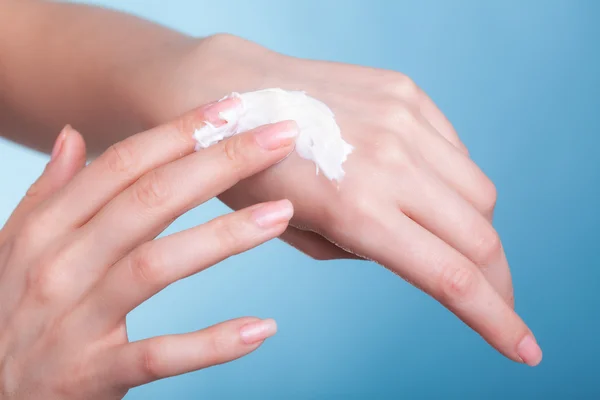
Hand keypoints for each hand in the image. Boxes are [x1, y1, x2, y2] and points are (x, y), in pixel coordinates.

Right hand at [0, 101, 296, 398]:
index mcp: (47, 228)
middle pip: (150, 200)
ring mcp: (75, 321)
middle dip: (220, 163)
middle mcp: (60, 265)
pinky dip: (211, 344)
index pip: (123, 165)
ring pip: (157, 265)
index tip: (234, 109)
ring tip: (282, 214)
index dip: (181, 132)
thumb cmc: (11, 310)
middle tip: (280, 139)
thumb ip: (48, 192)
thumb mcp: (16, 245)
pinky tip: (261, 328)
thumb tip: (73, 133)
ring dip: (225, 236)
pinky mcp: (92, 374)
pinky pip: (159, 354)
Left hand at [138, 34, 541, 365]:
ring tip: (440, 235)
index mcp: (356, 209)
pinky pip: (454, 149)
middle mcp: (389, 160)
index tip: (525, 350)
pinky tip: (419, 185)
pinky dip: (450, 180)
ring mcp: (402, 119)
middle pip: (480, 236)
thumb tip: (415, 245)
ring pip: (478, 192)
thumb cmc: (249, 172)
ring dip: (474, 228)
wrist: (231, 93)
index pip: (451, 278)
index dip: (497, 321)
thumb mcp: (299, 232)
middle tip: (491, 300)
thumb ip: (364, 246)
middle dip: (496, 282)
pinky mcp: (405, 91)